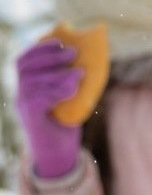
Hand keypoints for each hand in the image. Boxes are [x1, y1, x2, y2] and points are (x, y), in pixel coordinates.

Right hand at [15, 39, 83, 178]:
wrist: (59, 154)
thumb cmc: (65, 123)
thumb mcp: (70, 97)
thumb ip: (72, 81)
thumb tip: (88, 62)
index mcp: (27, 85)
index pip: (24, 60)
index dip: (39, 48)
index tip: (57, 40)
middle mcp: (21, 94)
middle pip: (26, 67)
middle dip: (50, 56)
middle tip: (73, 52)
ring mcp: (23, 105)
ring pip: (33, 82)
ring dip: (57, 73)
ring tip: (77, 73)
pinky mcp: (30, 117)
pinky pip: (39, 99)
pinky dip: (56, 91)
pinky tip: (72, 90)